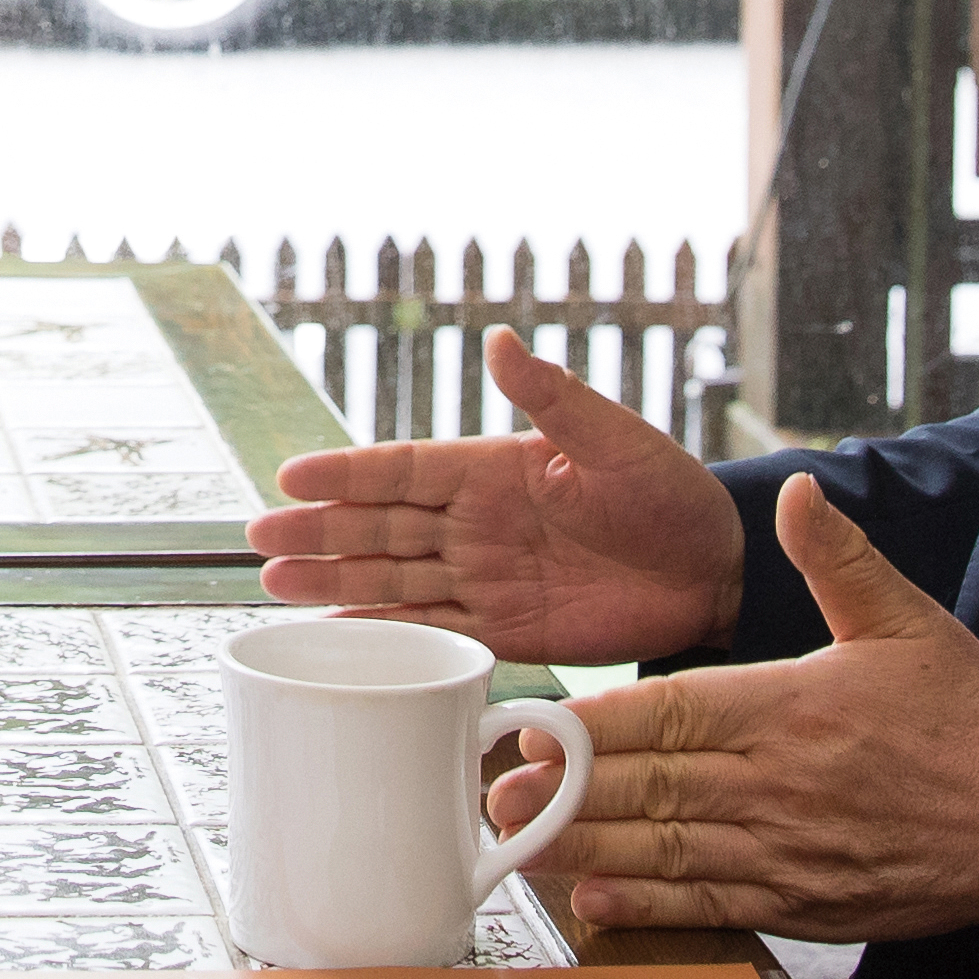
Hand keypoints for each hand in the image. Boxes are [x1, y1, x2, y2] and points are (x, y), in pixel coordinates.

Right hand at [249, 332, 743, 663]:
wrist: (718, 575)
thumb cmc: (673, 496)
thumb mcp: (615, 443)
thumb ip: (553, 399)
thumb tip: (500, 341)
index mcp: (495, 469)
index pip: (404, 469)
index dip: (346, 473)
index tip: (289, 475)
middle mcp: (478, 523)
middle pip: (381, 526)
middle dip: (319, 533)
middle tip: (260, 541)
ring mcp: (487, 578)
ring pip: (394, 580)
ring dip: (336, 581)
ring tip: (275, 587)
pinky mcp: (507, 630)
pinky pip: (433, 632)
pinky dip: (386, 636)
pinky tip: (339, 636)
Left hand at [486, 476, 978, 943]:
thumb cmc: (973, 722)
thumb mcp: (910, 621)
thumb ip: (840, 558)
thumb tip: (800, 490)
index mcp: (789, 709)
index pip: (667, 715)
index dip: (592, 726)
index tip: (532, 728)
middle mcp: (776, 785)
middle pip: (647, 788)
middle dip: (562, 792)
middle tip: (486, 794)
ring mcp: (787, 851)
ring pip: (664, 852)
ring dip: (583, 851)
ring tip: (513, 847)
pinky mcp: (804, 904)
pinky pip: (709, 905)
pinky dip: (648, 908)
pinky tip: (596, 902)